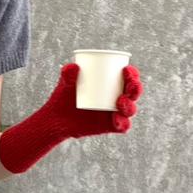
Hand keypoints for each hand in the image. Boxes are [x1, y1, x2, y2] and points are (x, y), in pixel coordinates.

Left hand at [0, 61, 141, 174]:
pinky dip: (123, 123)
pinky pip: (122, 126)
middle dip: (135, 88)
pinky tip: (116, 119)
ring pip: (130, 109)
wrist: (57, 118)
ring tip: (120, 101)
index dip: (132, 73)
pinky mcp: (111, 126)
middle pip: (133, 93)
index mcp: (112, 84)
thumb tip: (72, 66)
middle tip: (129, 84)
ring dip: (130, 105)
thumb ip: (67, 74)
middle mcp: (117, 98)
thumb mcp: (65, 84)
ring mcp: (115, 113)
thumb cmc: (64, 97)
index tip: (126, 69)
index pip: (128, 77)